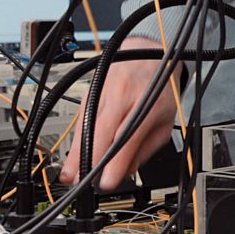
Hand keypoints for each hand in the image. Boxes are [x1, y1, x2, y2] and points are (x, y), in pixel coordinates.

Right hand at [58, 36, 183, 189]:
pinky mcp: (92, 90)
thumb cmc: (158, 86)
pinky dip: (76, 138)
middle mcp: (125, 96)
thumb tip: (128, 170)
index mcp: (149, 104)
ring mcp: (105, 91)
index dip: (116, 162)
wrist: (146, 51)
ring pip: (87, 125)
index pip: (129, 137)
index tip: (107, 181)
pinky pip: (82, 117)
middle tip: (80, 182)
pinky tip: (72, 154)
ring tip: (69, 174)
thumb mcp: (165, 118)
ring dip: (76, 151)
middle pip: (102, 130)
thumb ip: (148, 146)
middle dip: (89, 159)